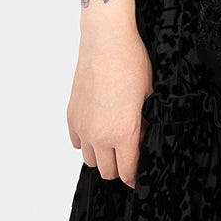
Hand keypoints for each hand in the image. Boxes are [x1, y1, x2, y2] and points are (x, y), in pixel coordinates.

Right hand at [66, 28, 152, 188]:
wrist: (106, 42)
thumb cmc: (131, 63)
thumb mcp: (149, 95)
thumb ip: (143, 123)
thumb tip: (142, 136)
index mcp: (123, 132)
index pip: (127, 171)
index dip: (135, 177)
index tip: (138, 177)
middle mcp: (99, 134)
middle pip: (107, 171)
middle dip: (120, 167)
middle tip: (129, 153)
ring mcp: (82, 126)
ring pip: (89, 159)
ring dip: (102, 155)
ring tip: (114, 139)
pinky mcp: (71, 116)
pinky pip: (77, 142)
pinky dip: (86, 141)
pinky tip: (98, 127)